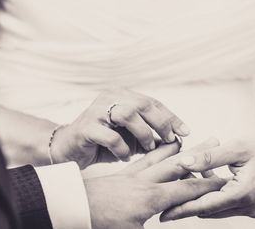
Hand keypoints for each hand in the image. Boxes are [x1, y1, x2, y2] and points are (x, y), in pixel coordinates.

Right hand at [50, 88, 189, 167]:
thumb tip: (177, 140)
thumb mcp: (130, 137)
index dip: (171, 116)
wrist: (68, 149)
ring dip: (143, 133)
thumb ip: (149, 135)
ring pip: (127, 115)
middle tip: (170, 140)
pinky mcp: (85, 128)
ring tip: (147, 147)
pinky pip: (111, 136)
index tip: (186, 131)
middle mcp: (109, 98)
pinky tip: (124, 156)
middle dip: (161, 123)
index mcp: (121, 96)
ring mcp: (96, 111)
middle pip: (142, 104)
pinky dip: (122, 149)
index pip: (151, 102)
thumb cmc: (103, 142)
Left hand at [84, 141, 224, 228]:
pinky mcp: (123, 173)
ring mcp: (133, 175)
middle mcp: (145, 182)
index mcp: (150, 198)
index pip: (187, 190)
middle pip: (178, 165)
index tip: (224, 178)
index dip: (207, 185)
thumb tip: (166, 225)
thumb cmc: (100, 224)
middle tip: (214, 140)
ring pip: (160, 157)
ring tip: (189, 137)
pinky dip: (155, 151)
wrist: (73, 207)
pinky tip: (159, 148)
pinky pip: (143, 158)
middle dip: (198, 155)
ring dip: (177, 148)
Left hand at [160, 128, 254, 220]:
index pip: (204, 207)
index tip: (163, 214)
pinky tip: (204, 176)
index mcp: (243, 194)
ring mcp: (252, 209)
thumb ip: (208, 157)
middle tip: (165, 198)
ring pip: (216, 208)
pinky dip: (213, 194)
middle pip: (208, 210)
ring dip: (200, 196)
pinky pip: (226, 204)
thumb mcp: (235, 147)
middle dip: (187, 202)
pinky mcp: (253, 206)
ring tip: (183, 180)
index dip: (182, 210)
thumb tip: (183, 163)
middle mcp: (248, 207)